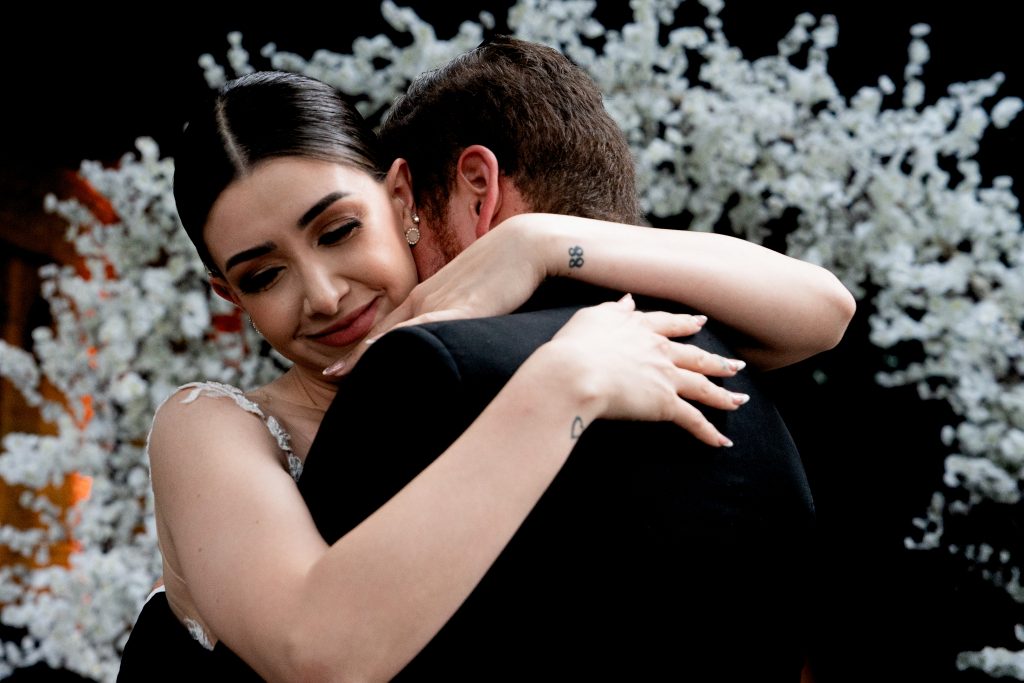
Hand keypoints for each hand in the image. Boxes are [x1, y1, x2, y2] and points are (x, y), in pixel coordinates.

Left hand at [325, 222, 544, 375]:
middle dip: (355, 357)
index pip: (388, 327)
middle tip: (329, 377)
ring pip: (395, 332)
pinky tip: (379, 352)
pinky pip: (425, 326)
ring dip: (367, 354)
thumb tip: (460, 337)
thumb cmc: (510, 269)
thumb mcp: (479, 297)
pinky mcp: (463, 307)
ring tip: (338, 375)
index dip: (363, 348)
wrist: (529, 243)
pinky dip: (399, 339)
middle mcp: (427, 298)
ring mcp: (442, 301)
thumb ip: (465, 316)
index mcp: (429, 295)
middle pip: (383, 332)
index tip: (339, 369)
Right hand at [545, 294, 747, 446]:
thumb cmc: (575, 345)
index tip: (700, 323)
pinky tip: (722, 442)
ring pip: (703, 386)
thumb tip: (628, 300)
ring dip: (724, 396)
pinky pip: (693, 420)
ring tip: (740, 400)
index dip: (686, 324)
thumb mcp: (592, 317)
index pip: (670, 324)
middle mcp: (659, 350)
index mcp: (641, 328)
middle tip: (736, 366)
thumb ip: (614, 310)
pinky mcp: (665, 404)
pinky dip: (709, 433)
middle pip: (696, 356)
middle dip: (718, 362)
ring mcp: (665, 377)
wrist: (575, 371)